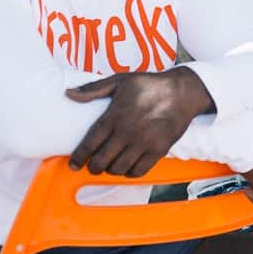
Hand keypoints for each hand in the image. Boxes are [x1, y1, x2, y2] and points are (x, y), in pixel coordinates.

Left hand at [66, 68, 211, 176]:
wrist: (183, 91)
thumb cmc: (150, 84)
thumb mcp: (121, 80)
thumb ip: (94, 89)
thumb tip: (69, 94)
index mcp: (115, 116)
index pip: (90, 143)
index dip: (78, 157)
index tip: (73, 164)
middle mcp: (128, 132)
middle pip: (102, 161)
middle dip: (93, 167)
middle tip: (92, 166)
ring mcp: (144, 142)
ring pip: (118, 169)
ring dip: (111, 170)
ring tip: (110, 165)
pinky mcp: (159, 150)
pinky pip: (138, 171)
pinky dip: (129, 172)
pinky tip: (127, 166)